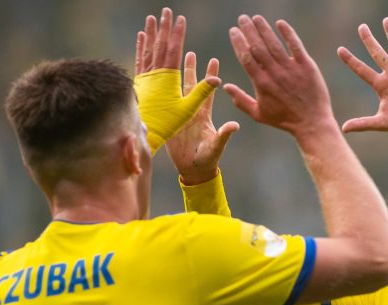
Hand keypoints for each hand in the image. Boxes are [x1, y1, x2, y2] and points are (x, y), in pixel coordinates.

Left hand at [133, 8, 220, 151]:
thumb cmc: (168, 123)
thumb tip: (217, 80)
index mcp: (168, 77)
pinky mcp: (138, 82)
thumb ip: (202, 93)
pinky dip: (141, 47)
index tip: (180, 19)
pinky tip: (141, 37)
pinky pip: (139, 60)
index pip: (174, 49)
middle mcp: (155, 73)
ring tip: (151, 18)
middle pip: (160, 45)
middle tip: (165, 11)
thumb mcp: (188, 109)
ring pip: (148, 49)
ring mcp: (145, 77)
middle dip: (163, 27)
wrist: (145, 133)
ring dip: (150, 33)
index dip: (178, 33)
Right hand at [165, 52, 239, 184]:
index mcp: (203, 115)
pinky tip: (153, 82)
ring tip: (171, 62)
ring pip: (176, 93)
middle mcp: (191, 112)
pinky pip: (163, 106)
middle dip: (190, 69)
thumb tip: (234, 125)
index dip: (210, 76)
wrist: (193, 170)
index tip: (213, 59)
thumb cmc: (208, 160)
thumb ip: (224, 135)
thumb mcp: (216, 146)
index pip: (207, 92)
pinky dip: (159, 94)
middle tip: (190, 52)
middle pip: (190, 86)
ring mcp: (179, 117)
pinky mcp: (170, 123)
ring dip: (174, 78)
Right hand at [224, 15, 335, 138]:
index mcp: (261, 84)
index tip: (233, 31)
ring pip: (274, 44)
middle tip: (242, 18)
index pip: (246, 58)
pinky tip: (280, 23)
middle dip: (248, 30)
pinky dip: (288, 33)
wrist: (311, 123)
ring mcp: (291, 69)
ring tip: (256, 18)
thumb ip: (240, 100)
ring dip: (264, 29)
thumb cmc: (284, 120)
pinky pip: (295, 45)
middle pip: (258, 47)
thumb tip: (225, 86)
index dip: (238, 42)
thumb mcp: (258, 114)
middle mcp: (275, 74)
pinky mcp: (306, 66)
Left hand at [337, 19, 387, 137]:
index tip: (339, 49)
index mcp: (380, 86)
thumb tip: (343, 128)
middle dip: (369, 40)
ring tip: (386, 20)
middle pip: (377, 54)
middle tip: (361, 27)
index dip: (351, 61)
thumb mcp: (382, 122)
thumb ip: (364, 123)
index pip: (362, 70)